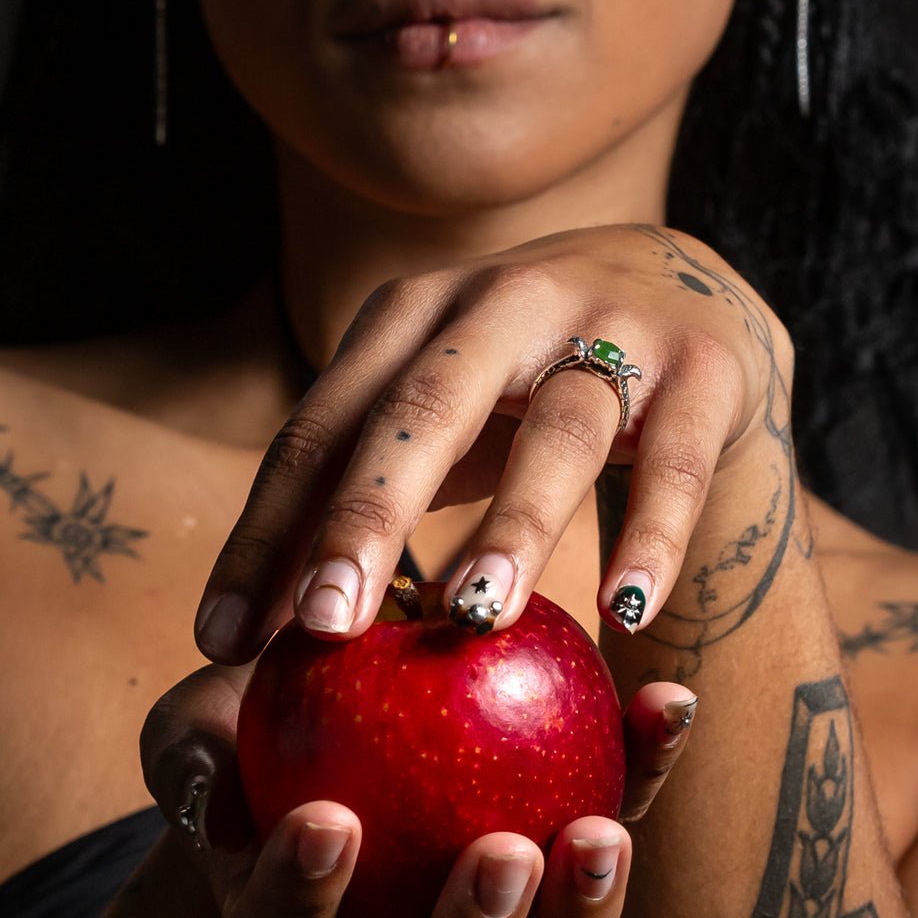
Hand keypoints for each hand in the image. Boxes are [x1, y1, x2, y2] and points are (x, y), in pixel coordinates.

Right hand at [140, 667, 695, 917]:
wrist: (330, 685)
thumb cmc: (246, 720)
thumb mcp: (195, 726)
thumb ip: (190, 762)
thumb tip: (207, 800)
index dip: (303, 902)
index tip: (327, 823)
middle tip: (503, 855)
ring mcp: (486, 902)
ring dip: (584, 910)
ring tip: (602, 830)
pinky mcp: (558, 834)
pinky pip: (611, 813)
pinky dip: (645, 769)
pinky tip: (668, 702)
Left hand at [194, 225, 790, 662]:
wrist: (673, 278)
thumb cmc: (520, 374)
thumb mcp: (435, 410)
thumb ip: (365, 493)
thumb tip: (278, 625)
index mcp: (409, 317)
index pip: (318, 428)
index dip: (264, 533)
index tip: (218, 640)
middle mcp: (498, 304)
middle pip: (421, 411)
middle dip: (365, 516)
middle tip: (323, 626)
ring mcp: (608, 326)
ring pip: (556, 430)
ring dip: (513, 525)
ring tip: (473, 617)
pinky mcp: (699, 368)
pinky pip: (675, 460)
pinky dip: (652, 533)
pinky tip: (626, 611)